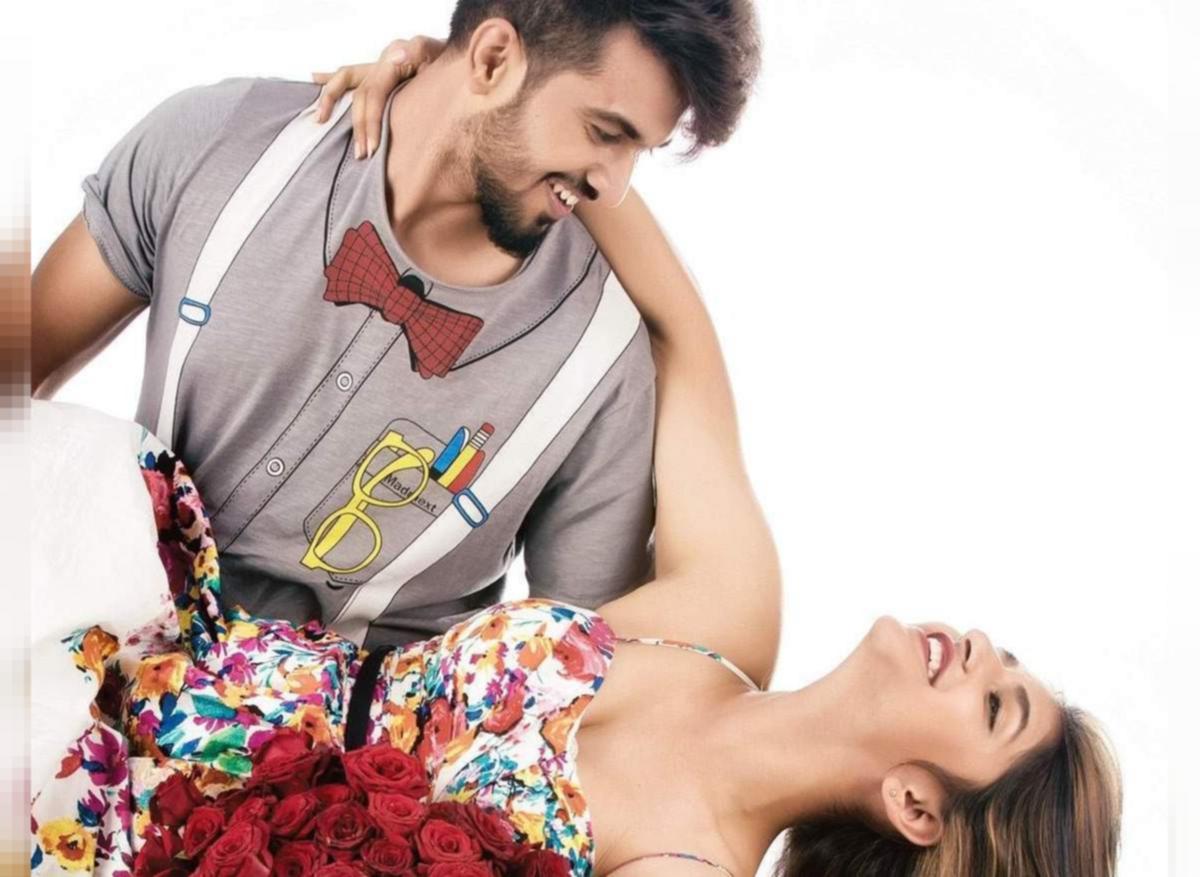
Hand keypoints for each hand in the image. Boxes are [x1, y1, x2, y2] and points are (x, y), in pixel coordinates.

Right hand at [310, 36, 446, 158]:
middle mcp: (384, 60)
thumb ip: (422, 54)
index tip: (371, 149)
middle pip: (361, 94)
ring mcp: (381, 65)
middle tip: (361, 155)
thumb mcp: (442, 59)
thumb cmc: (455, 65)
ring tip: (319, 119)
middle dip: (359, 126)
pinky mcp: (381, 71)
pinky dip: (332, 78)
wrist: (464, 60)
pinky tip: (314, 78)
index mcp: (397, 57)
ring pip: (348, 80)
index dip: (369, 122)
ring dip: (331, 98)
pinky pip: (352, 73)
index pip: (373, 93)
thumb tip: (397, 56)